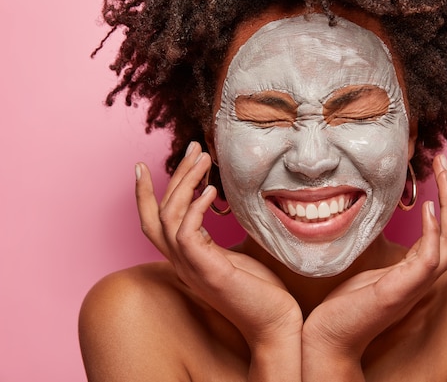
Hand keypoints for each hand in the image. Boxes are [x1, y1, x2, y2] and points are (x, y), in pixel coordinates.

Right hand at [134, 142, 301, 351]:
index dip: (144, 194)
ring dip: (184, 183)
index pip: (154, 222)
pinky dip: (196, 208)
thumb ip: (226, 234)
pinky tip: (212, 190)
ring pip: (168, 218)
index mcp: (187, 257)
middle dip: (172, 176)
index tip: (145, 164)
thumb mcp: (239, 255)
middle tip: (194, 149)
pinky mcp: (208, 273)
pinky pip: (187, 234)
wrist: (276, 324)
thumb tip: (235, 204)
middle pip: (158, 213)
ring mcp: (192, 269)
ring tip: (204, 159)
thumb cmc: (262, 290)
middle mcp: (183, 262)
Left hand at [302, 154, 446, 378]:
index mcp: (418, 269)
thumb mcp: (371, 267)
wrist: (330, 337)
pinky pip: (429, 259)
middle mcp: (424, 276)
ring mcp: (415, 283)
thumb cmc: (348, 303)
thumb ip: (386, 248)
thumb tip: (380, 217)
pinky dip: (433, 231)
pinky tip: (428, 207)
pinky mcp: (400, 289)